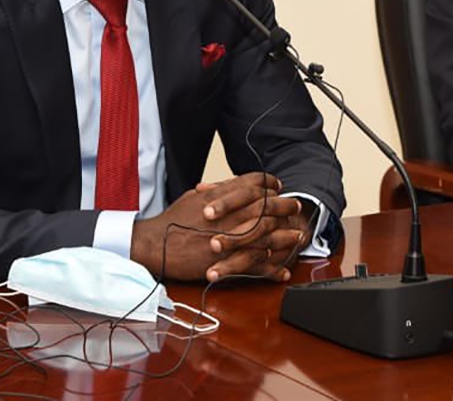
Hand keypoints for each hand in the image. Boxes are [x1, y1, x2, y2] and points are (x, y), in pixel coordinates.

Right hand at [130, 172, 306, 282]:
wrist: (155, 245)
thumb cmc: (173, 220)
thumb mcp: (195, 197)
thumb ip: (218, 190)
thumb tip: (235, 184)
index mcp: (221, 196)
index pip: (254, 183)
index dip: (269, 184)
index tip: (278, 188)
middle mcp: (228, 214)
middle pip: (266, 207)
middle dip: (284, 206)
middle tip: (295, 208)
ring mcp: (230, 238)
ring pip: (266, 235)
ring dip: (285, 236)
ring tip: (298, 237)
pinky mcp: (226, 261)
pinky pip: (256, 265)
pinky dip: (272, 268)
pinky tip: (282, 269)